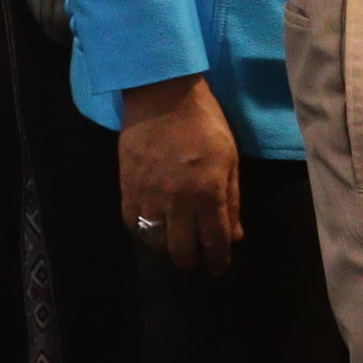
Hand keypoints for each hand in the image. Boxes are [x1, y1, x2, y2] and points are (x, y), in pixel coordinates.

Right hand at [117, 77, 243, 273]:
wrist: (162, 94)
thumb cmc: (204, 122)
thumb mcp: (229, 158)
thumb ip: (232, 199)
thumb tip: (235, 235)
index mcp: (208, 192)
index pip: (214, 240)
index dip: (218, 260)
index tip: (219, 268)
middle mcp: (178, 201)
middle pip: (182, 249)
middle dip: (191, 262)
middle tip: (194, 261)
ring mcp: (149, 196)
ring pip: (154, 241)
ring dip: (165, 251)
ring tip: (172, 249)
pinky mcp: (127, 187)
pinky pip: (132, 223)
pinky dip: (142, 233)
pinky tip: (151, 231)